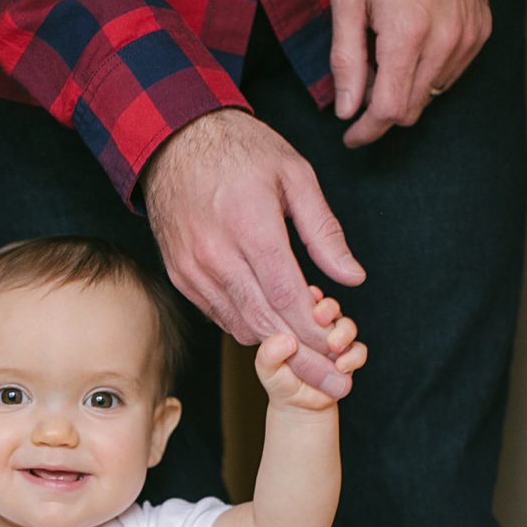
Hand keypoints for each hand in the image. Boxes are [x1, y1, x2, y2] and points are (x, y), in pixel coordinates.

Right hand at [142, 109, 365, 395]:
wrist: (173, 138)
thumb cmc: (241, 151)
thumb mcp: (295, 176)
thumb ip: (324, 232)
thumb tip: (353, 277)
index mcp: (251, 229)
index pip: (289, 300)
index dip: (317, 337)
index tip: (342, 360)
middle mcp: (217, 255)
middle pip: (267, 325)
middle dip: (305, 362)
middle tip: (336, 388)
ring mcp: (194, 268)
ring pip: (243, 326)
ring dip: (279, 349)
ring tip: (314, 366)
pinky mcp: (181, 274)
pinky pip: (220, 315)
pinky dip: (250, 328)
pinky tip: (275, 330)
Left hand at [254, 287, 366, 409]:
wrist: (298, 405)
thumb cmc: (280, 380)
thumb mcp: (267, 368)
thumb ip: (269, 354)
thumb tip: (286, 341)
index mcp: (298, 321)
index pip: (306, 299)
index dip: (310, 295)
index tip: (309, 295)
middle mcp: (319, 328)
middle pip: (331, 307)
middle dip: (329, 308)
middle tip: (319, 317)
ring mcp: (336, 342)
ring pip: (348, 326)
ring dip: (344, 332)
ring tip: (333, 346)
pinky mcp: (349, 358)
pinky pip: (359, 351)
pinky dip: (353, 357)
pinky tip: (341, 366)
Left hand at [331, 0, 490, 148]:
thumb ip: (346, 59)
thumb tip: (347, 109)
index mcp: (407, 34)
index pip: (390, 109)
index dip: (368, 129)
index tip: (352, 135)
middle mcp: (443, 43)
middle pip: (412, 109)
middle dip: (384, 108)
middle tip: (365, 83)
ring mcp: (466, 40)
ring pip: (431, 94)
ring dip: (407, 87)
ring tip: (390, 52)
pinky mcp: (479, 35)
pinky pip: (450, 74)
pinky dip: (428, 70)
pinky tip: (416, 42)